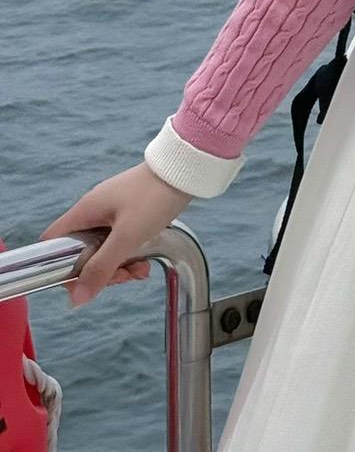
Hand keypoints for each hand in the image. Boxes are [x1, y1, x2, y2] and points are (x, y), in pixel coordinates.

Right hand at [40, 163, 194, 304]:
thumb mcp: (127, 238)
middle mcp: (94, 210)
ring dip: (119, 266)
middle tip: (122, 277)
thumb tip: (75, 299)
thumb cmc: (154, 198)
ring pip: (103, 250)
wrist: (186, 170)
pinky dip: (131, 254)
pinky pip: (120, 241)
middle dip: (100, 271)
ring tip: (140, 271)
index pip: (53, 242)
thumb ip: (101, 268)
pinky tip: (146, 262)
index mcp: (85, 210)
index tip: (83, 281)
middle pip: (81, 252)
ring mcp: (112, 211)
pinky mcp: (130, 213)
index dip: (59, 266)